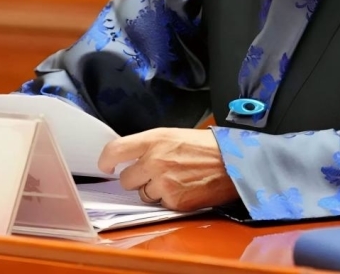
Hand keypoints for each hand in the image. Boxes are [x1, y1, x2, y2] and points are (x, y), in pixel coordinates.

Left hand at [98, 128, 238, 211]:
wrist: (234, 162)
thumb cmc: (207, 147)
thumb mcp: (174, 134)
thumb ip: (151, 145)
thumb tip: (131, 158)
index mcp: (155, 139)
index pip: (116, 149)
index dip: (106, 160)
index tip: (106, 165)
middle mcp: (155, 160)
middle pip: (126, 178)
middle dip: (137, 178)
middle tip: (154, 173)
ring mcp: (164, 183)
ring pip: (142, 194)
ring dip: (153, 190)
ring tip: (174, 180)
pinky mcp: (174, 201)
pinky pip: (160, 205)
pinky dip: (169, 200)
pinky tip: (183, 189)